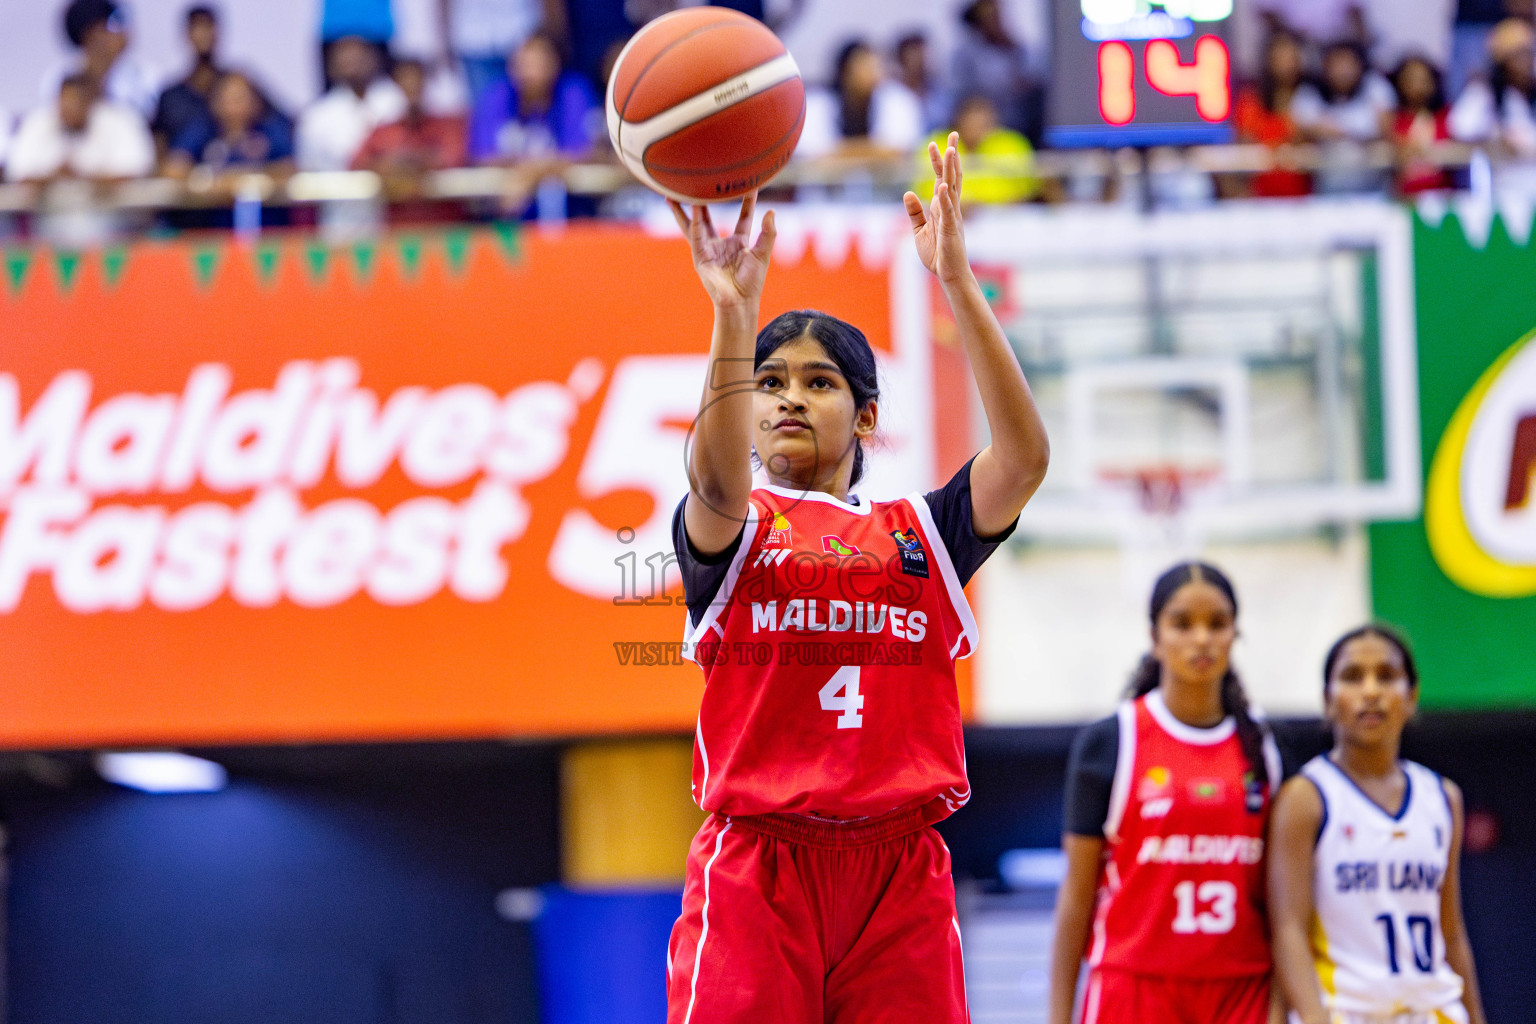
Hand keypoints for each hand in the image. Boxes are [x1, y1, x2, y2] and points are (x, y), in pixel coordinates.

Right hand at [668, 191, 775, 308]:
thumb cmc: (752, 282)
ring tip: (677, 188)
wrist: (740, 302)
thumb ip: (768, 233)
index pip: (743, 216)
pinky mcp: (699, 255)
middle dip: (706, 198)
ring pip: (695, 222)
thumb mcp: (762, 254)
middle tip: (704, 179)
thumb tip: (771, 212)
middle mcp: (721, 242)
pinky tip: (692, 205)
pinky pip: (695, 234)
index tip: (749, 182)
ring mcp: (708, 248)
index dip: (747, 200)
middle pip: (711, 214)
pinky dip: (693, 219)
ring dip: (686, 206)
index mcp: (739, 241)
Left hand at [904, 133, 970, 284]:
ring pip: (952, 188)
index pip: (942, 179)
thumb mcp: (920, 230)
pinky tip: (941, 187)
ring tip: (950, 151)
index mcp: (943, 207)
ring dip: (951, 170)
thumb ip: (915, 212)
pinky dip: (944, 200)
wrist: (948, 274)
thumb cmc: (937, 254)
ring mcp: (952, 217)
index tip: (935, 143)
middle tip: (952, 135)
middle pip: (951, 177)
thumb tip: (908, 192)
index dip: (939, 161)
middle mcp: (950, 208)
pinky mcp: (951, 230)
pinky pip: (948, 212)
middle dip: (951, 156)